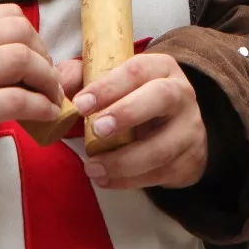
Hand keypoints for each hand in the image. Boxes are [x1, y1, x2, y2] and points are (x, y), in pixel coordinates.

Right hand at [0, 5, 63, 206]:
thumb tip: (34, 53)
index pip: (7, 13)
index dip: (32, 35)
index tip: (37, 59)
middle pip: (19, 30)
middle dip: (44, 55)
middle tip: (47, 80)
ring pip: (22, 59)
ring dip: (47, 80)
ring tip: (50, 99)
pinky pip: (20, 99)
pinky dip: (42, 106)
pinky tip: (46, 115)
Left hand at [65, 52, 208, 190]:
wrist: (177, 129)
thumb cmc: (134, 100)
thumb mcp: (112, 83)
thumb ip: (81, 78)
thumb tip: (59, 87)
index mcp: (160, 68)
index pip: (136, 70)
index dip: (108, 86)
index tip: (81, 104)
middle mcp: (181, 94)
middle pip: (161, 98)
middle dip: (127, 113)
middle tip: (96, 129)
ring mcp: (189, 129)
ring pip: (162, 147)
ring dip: (123, 161)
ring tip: (92, 167)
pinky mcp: (189, 160)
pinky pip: (160, 174)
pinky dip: (128, 181)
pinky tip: (105, 179)